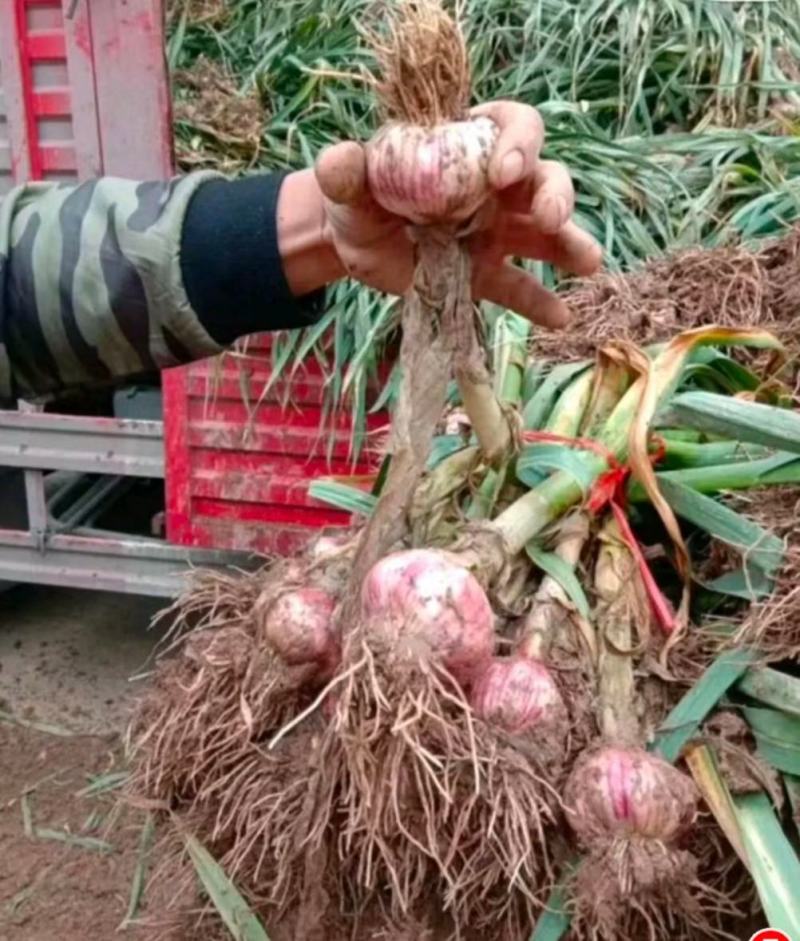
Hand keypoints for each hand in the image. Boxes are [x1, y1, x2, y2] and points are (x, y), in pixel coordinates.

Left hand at [276, 101, 601, 327]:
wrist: (354, 243)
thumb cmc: (359, 198)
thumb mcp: (348, 184)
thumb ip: (344, 172)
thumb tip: (340, 162)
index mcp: (467, 145)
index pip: (511, 126)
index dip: (518, 143)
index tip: (504, 171)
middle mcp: (494, 186)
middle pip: (543, 177)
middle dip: (554, 194)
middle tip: (547, 218)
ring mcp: (496, 231)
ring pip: (545, 231)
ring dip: (568, 243)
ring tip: (587, 263)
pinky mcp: (486, 274)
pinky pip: (518, 288)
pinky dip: (539, 302)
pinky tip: (560, 318)